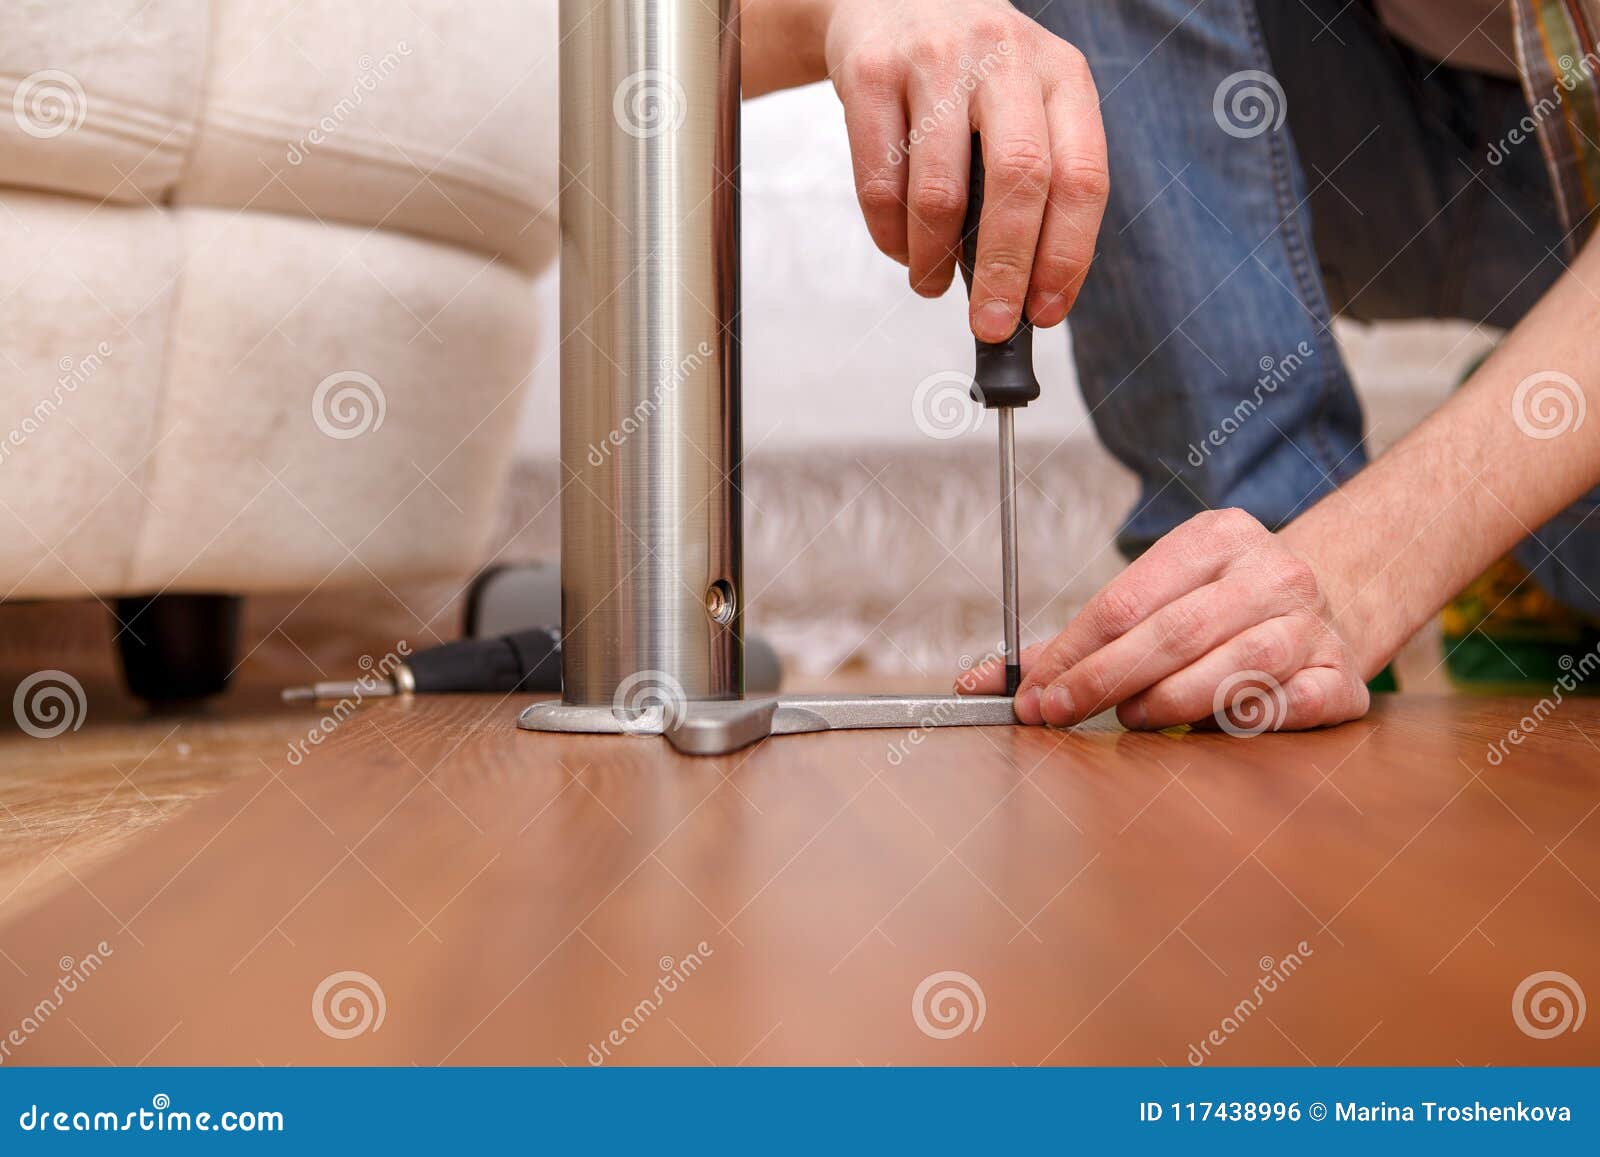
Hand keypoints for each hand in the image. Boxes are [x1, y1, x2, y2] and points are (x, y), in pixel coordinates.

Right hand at [821, 0, 1108, 339]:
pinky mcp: (869, 71)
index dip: (1066, 255)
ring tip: (931, 284)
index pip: (1082, 176)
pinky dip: (889, 236)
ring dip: (934, 261)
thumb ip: (1035, 182)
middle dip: (1004, 270)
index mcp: (1062, 74)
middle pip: (1019, 182)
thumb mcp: (1022, 103)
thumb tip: (1025, 293)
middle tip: (989, 325)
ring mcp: (935, 59)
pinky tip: (901, 246)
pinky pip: (878, 181)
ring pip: (939, 191)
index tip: (1045, 312)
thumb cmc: (967, 74)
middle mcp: (1005, 56)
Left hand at [957, 509, 1371, 732]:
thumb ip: (1073, 641)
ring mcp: (1312, 623)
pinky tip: (1215, 726)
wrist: (1339, 597)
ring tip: (1133, 718)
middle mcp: (1270, 572)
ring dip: (1171, 700)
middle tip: (1059, 713)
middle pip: (1172, 632)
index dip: (1072, 652)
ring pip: (1233, 667)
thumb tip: (978, 681)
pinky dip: (1249, 720)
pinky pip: (1292, 704)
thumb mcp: (1158, 596)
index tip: (1032, 694)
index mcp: (1217, 537)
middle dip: (1103, 678)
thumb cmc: (1221, 606)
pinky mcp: (1342, 675)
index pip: (1126, 599)